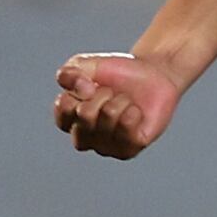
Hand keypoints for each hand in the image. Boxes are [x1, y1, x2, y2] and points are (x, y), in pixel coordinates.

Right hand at [52, 51, 182, 160]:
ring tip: (125, 100)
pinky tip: (135, 111)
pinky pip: (127, 132)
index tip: (87, 83)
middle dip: (101, 95)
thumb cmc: (116, 74)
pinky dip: (133, 113)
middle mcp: (86, 138)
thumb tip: (81, 92)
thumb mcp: (86, 66)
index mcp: (71, 120)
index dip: (77, 94)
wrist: (153, 75)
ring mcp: (106, 147)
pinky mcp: (129, 150)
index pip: (63, 115)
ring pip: (107, 122)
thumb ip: (69, 74)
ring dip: (119, 102)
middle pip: (85, 116)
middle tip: (111, 91)